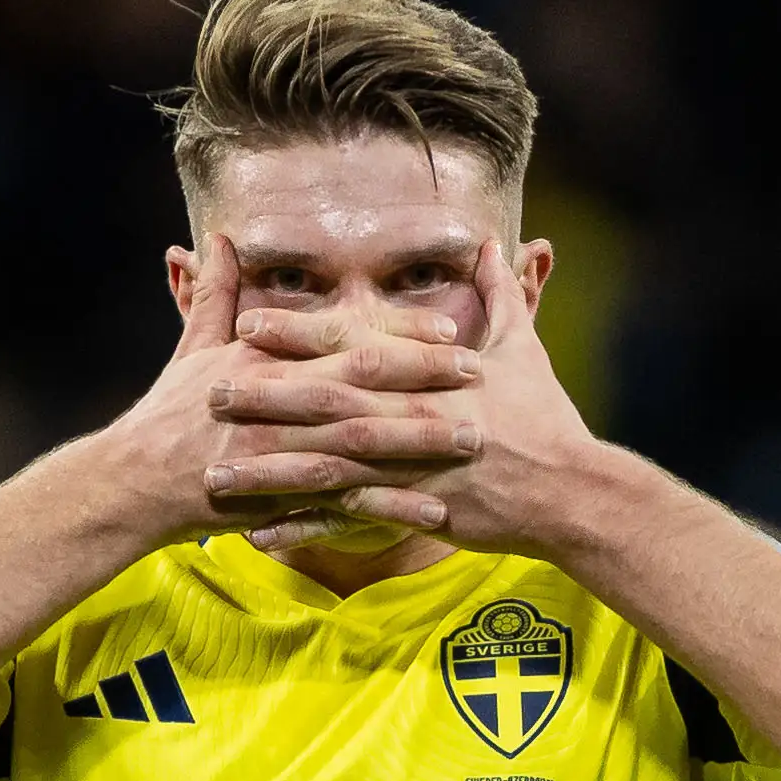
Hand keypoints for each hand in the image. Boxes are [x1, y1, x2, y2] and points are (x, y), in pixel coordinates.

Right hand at [101, 236, 482, 543]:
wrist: (134, 482)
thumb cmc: (167, 413)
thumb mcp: (192, 346)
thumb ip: (218, 293)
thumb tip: (221, 238)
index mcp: (266, 358)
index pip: (346, 338)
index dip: (403, 334)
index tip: (452, 330)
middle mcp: (278, 399)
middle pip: (366, 383)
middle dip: (427, 378)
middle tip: (481, 376)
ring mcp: (282, 451)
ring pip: (365, 442)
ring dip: (422, 443)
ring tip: (475, 442)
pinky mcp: (281, 498)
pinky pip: (347, 503)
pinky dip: (392, 508)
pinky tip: (435, 513)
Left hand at [212, 241, 599, 554]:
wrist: (573, 493)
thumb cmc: (547, 419)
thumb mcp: (525, 350)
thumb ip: (501, 295)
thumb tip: (494, 243)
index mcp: (429, 377)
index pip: (352, 348)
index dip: (297, 335)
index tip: (247, 323)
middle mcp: (413, 419)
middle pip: (326, 405)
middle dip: (265, 398)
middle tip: (208, 391)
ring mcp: (412, 470)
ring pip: (328, 469)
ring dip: (268, 472)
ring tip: (215, 474)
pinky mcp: (416, 514)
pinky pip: (349, 525)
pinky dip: (304, 531)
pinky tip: (260, 536)